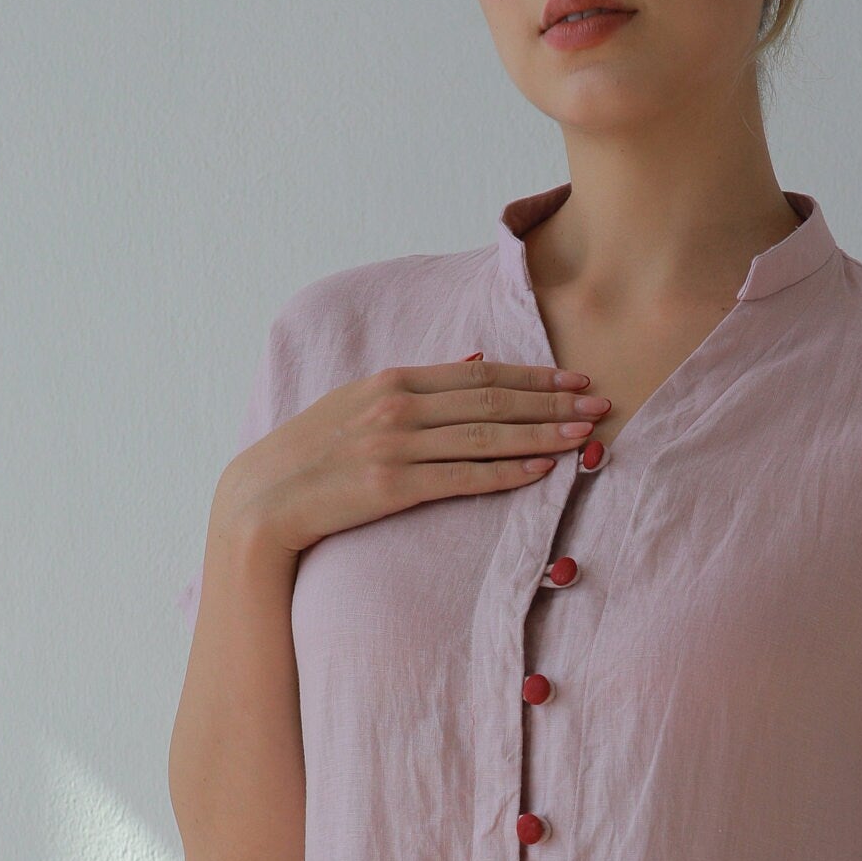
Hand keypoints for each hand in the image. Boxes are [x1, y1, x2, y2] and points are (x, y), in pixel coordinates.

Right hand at [221, 353, 610, 560]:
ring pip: (485, 438)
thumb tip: (476, 361)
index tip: (575, 379)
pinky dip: (506, 474)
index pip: (481, 375)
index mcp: (393, 380)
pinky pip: (462, 479)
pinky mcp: (391, 488)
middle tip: (599, 403)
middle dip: (552, 403)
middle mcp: (398, 407)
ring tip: (585, 436)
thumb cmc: (314, 453)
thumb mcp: (360, 402)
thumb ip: (419, 385)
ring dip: (541, 436)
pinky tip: (543, 472)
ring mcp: (395, 447)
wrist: (262, 498)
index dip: (534, 378)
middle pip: (492, 403)